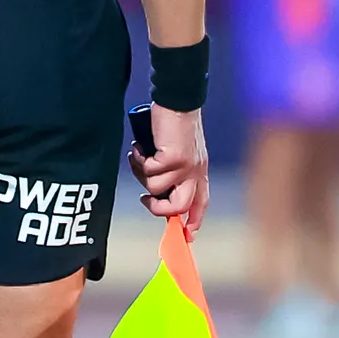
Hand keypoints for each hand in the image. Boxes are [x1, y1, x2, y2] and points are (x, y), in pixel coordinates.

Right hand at [130, 103, 209, 233]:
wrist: (178, 102)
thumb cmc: (174, 125)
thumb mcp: (178, 151)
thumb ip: (173, 170)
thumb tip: (156, 190)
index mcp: (199, 172)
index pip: (200, 203)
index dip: (193, 221)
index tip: (186, 235)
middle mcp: (195, 173)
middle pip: (179, 207)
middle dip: (158, 208)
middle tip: (144, 198)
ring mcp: (186, 167)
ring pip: (156, 188)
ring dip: (141, 173)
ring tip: (139, 156)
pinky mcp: (174, 158)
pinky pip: (149, 171)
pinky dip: (138, 160)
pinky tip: (138, 148)